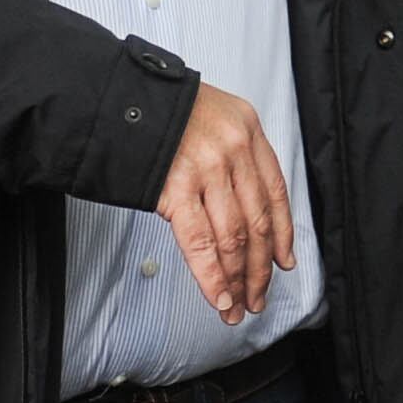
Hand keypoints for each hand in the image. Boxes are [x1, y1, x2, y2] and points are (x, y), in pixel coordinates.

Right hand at [155, 83, 295, 325]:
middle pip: (258, 222)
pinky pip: (201, 244)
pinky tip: (219, 298)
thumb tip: (245, 211)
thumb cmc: (161, 109)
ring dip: (238, 280)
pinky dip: (213, 277)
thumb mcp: (213, 116)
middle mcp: (234, 149)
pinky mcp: (176, 189)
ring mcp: (207, 169)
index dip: (284, 233)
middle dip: (260, 269)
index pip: (275, 192)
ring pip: (234, 238)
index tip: (284, 262)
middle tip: (258, 297)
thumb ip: (232, 155)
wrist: (118, 96)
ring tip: (238, 307)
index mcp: (248, 130)